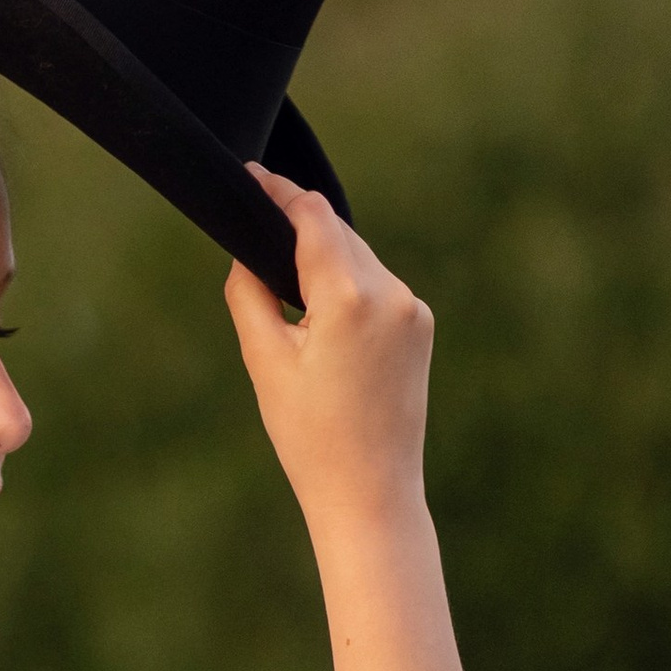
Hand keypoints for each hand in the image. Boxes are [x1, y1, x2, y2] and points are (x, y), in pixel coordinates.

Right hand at [224, 166, 433, 543]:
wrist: (370, 493)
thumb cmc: (309, 436)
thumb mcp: (265, 361)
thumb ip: (251, 291)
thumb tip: (248, 248)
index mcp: (349, 297)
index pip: (312, 217)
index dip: (279, 192)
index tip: (251, 177)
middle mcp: (391, 293)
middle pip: (337, 233)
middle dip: (299, 224)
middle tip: (257, 219)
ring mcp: (414, 309)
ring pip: (359, 258)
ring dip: (325, 256)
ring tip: (286, 271)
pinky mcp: (422, 326)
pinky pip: (378, 286)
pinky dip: (349, 284)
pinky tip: (324, 308)